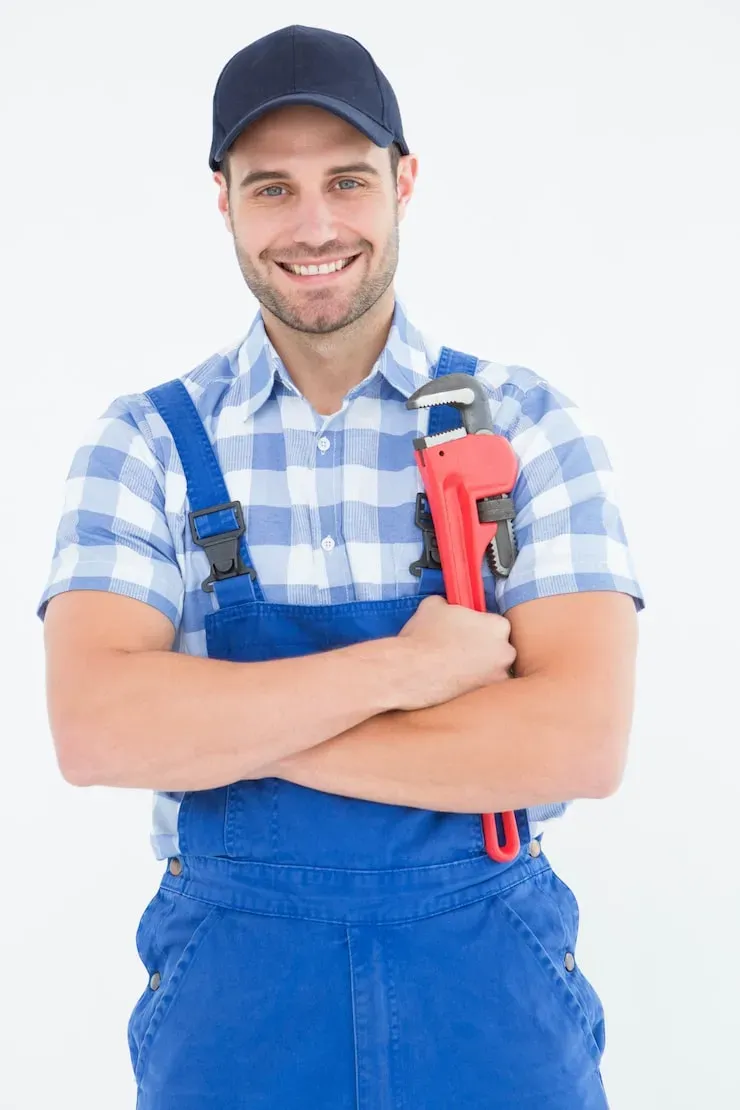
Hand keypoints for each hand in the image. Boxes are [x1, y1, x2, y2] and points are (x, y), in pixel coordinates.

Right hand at [394, 594, 515, 711]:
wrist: (412, 670)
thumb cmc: (424, 637)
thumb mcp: (434, 605)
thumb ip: (449, 605)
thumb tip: (446, 607)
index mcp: (498, 625)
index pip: (494, 623)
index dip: (478, 626)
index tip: (465, 631)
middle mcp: (506, 652)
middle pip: (498, 648)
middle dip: (483, 649)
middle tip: (459, 649)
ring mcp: (498, 677)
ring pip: (492, 671)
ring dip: (478, 669)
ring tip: (453, 668)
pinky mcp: (486, 698)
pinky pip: (481, 688)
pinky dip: (470, 686)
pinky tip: (452, 681)